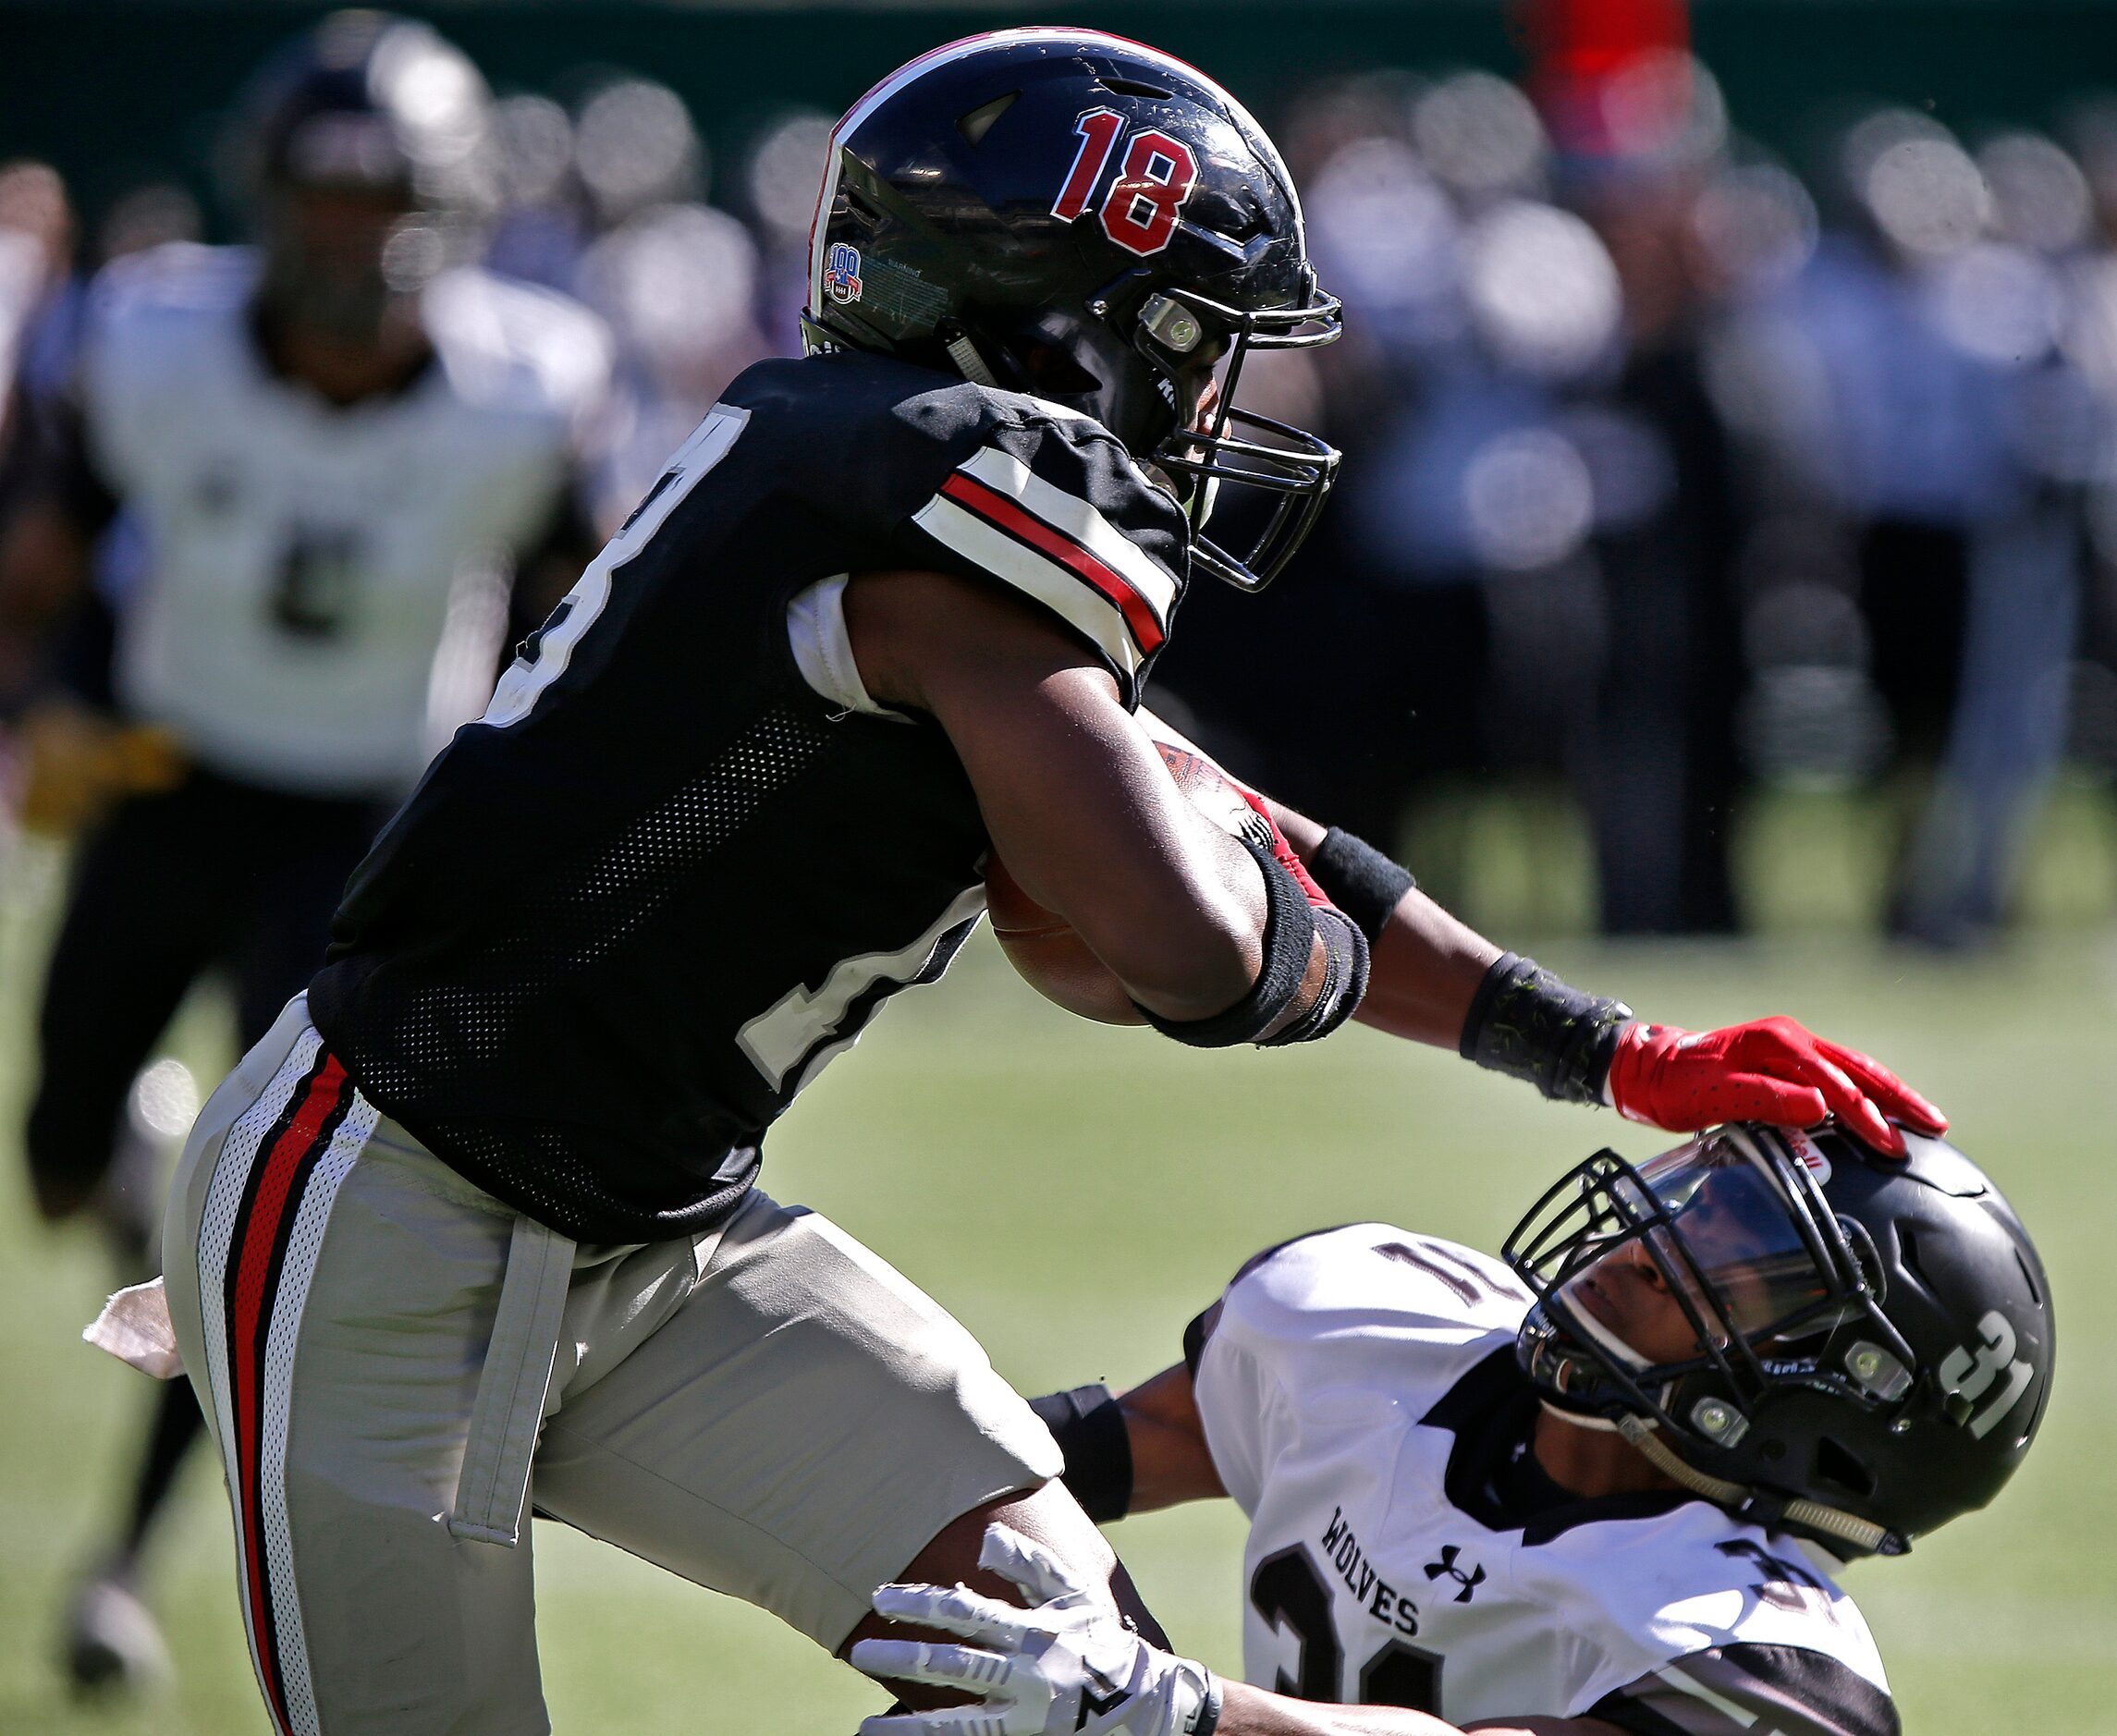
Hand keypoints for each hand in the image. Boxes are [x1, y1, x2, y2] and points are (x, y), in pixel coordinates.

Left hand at [852, 1526, 1218, 1735]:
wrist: (1146, 1704)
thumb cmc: (1102, 1639)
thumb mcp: (1074, 1593)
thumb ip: (1029, 1565)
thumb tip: (983, 1541)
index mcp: (1033, 1628)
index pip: (965, 1611)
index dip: (921, 1603)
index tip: (880, 1597)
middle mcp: (1026, 1671)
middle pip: (955, 1663)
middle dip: (905, 1655)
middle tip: (859, 1650)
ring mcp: (1025, 1712)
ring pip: (958, 1716)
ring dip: (909, 1720)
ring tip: (865, 1722)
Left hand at [1605, 1016, 1945, 1156]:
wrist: (1644, 1068)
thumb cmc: (1675, 1085)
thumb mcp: (1715, 1095)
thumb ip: (1768, 1099)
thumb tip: (1822, 1106)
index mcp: (1778, 1044)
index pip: (1836, 1085)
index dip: (1866, 1117)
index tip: (1892, 1145)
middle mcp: (1790, 1039)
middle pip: (1858, 1069)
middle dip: (1898, 1099)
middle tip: (1936, 1126)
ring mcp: (1789, 1046)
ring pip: (1853, 1069)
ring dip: (1889, 1094)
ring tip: (1925, 1119)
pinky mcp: (1784, 1060)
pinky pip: (1836, 1073)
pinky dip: (1864, 1091)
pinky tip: (1880, 1109)